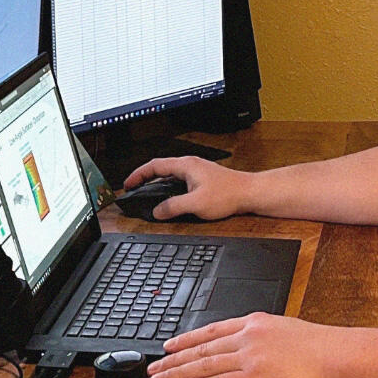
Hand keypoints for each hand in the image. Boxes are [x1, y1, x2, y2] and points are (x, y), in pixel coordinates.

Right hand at [123, 156, 253, 221]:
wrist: (249, 193)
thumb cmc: (228, 194)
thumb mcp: (195, 204)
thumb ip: (173, 207)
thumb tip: (157, 211)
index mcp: (186, 166)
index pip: (154, 166)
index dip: (138, 175)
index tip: (128, 184)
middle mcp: (190, 165)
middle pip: (160, 169)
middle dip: (144, 179)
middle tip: (134, 189)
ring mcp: (197, 172)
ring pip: (170, 176)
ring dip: (157, 184)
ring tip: (147, 195)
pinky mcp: (203, 180)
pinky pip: (179, 182)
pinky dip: (169, 189)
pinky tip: (170, 199)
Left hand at [147, 312, 332, 377]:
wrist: (334, 355)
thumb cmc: (317, 346)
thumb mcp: (284, 327)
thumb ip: (261, 334)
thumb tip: (248, 342)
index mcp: (253, 322)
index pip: (211, 330)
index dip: (186, 338)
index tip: (169, 344)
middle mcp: (246, 337)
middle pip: (201, 348)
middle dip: (174, 358)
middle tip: (154, 365)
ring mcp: (249, 357)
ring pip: (203, 365)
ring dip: (177, 372)